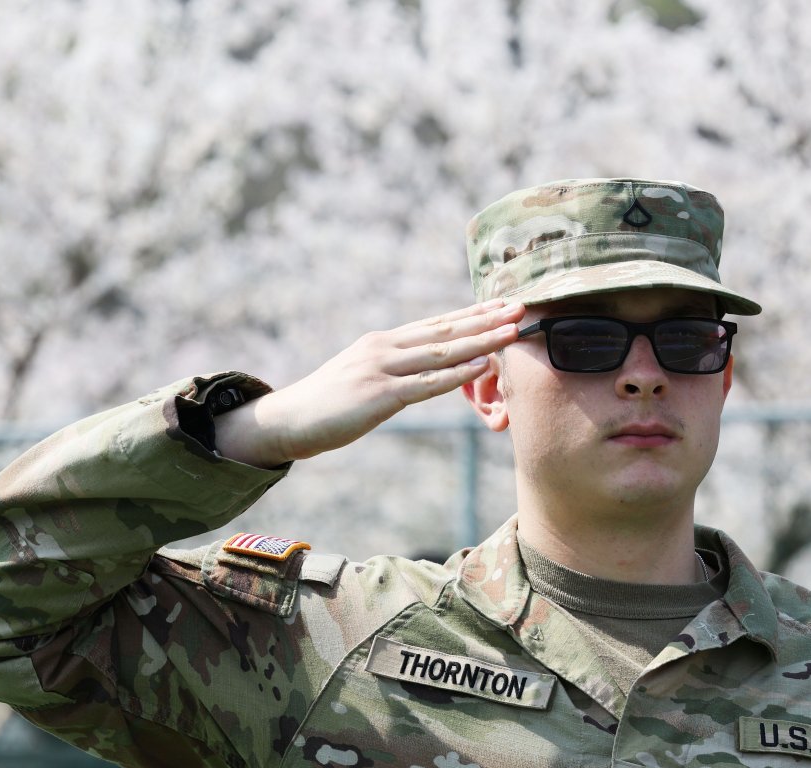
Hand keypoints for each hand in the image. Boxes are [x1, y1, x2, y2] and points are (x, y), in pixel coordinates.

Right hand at [215, 299, 525, 467]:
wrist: (288, 421)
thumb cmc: (328, 405)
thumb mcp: (364, 377)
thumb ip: (394, 370)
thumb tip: (423, 369)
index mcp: (383, 342)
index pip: (437, 323)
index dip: (472, 313)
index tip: (502, 303)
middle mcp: (385, 347)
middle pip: (446, 329)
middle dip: (486, 318)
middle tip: (522, 305)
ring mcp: (382, 368)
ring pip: (442, 351)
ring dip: (481, 340)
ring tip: (512, 329)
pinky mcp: (379, 395)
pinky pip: (426, 383)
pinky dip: (457, 373)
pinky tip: (482, 366)